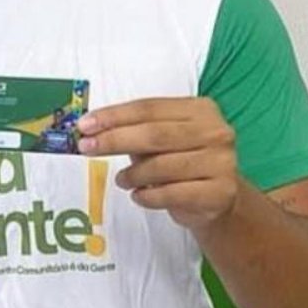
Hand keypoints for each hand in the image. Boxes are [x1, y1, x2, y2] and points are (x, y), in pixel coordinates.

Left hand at [78, 98, 238, 228]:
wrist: (219, 199)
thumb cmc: (183, 163)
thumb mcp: (162, 142)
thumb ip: (134, 132)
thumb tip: (91, 131)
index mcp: (200, 109)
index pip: (149, 108)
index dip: (114, 116)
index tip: (85, 125)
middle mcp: (215, 132)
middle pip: (154, 134)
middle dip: (115, 140)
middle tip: (87, 148)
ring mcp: (222, 162)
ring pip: (163, 166)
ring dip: (132, 174)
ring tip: (121, 180)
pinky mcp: (220, 192)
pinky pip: (173, 193)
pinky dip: (148, 196)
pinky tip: (138, 196)